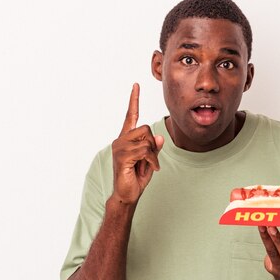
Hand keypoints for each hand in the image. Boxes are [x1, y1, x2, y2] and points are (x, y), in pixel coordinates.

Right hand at [110, 83, 163, 204]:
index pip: (131, 115)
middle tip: (150, 159)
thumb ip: (154, 148)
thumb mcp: (150, 160)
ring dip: (152, 154)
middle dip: (152, 144)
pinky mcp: (122, 156)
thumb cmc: (136, 177)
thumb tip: (159, 137)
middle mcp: (121, 140)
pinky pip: (145, 150)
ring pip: (146, 139)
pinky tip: (151, 169)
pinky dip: (152, 160)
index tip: (136, 85)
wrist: (127, 195)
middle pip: (145, 128)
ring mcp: (120, 147)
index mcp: (127, 138)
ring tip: (148, 165)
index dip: (134, 100)